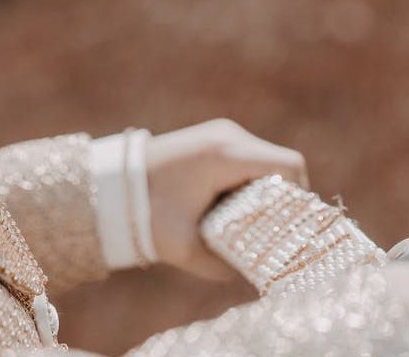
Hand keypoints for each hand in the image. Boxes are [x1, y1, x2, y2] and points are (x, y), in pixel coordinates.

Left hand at [144, 118, 308, 279]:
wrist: (107, 188)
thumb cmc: (146, 215)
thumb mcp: (186, 248)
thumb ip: (223, 265)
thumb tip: (254, 275)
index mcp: (227, 154)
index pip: (289, 166)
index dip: (300, 197)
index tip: (292, 227)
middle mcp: (229, 136)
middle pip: (280, 165)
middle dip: (284, 200)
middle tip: (274, 233)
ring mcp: (221, 134)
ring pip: (265, 162)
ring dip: (266, 192)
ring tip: (252, 225)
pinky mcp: (212, 140)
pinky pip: (248, 160)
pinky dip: (250, 184)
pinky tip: (235, 210)